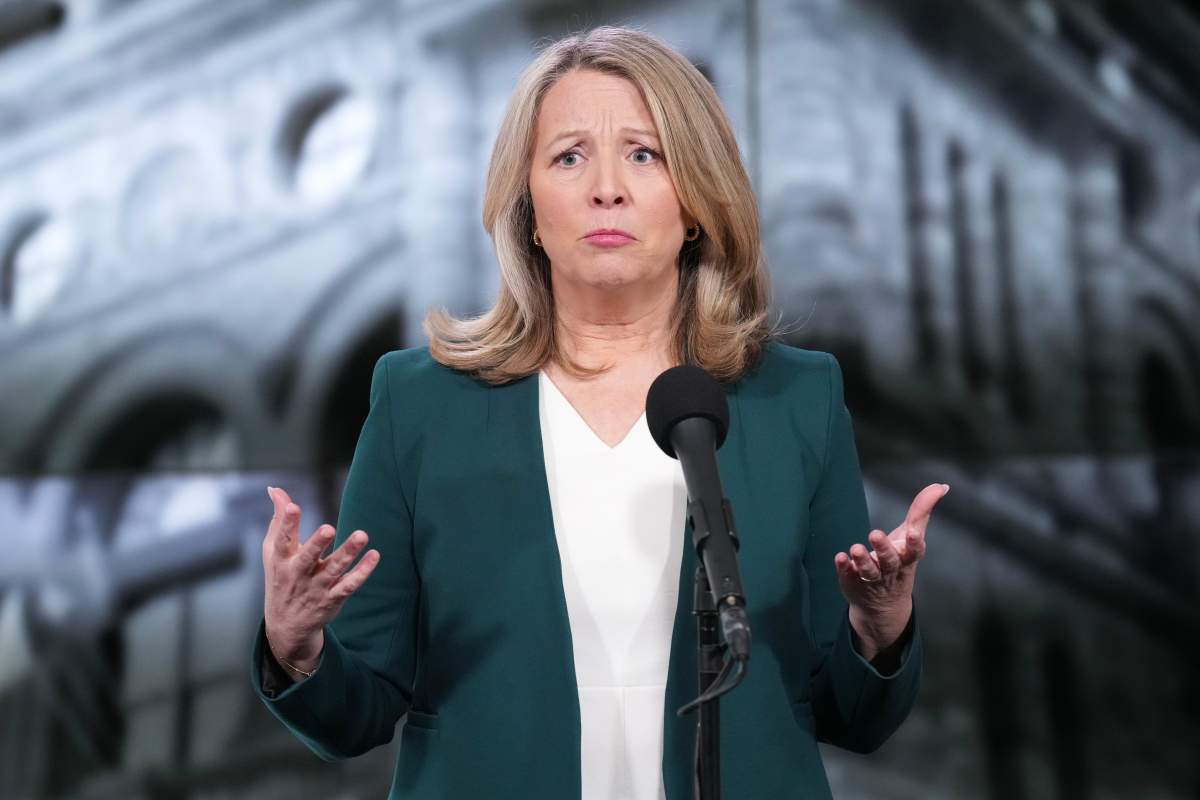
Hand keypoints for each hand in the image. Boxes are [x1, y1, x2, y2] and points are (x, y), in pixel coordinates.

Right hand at [261, 486, 380, 672]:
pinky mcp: (333, 598)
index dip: (287, 523)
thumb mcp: (273, 551)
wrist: (286, 625)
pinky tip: (374, 556)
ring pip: (334, 569)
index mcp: (282, 560)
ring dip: (348, 553)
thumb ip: (278, 519)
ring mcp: (317, 587)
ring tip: (362, 535)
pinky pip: (349, 585)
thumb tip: (275, 490)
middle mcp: (299, 574)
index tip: (294, 506)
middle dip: (317, 543)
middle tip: (328, 528)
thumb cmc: (280, 578)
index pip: (283, 540)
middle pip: (308, 557)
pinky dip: (362, 572)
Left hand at [833, 483, 947, 653]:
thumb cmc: (900, 560)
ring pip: (868, 570)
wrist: (883, 604)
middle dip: (883, 548)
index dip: (915, 543)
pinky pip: (848, 574)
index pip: (914, 551)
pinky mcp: (853, 581)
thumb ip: (922, 511)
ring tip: (855, 548)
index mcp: (907, 558)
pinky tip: (840, 557)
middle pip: (889, 560)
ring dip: (862, 560)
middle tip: (874, 533)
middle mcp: (891, 569)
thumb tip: (941, 486)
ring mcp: (871, 578)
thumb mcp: (911, 536)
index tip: (913, 533)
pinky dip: (844, 567)